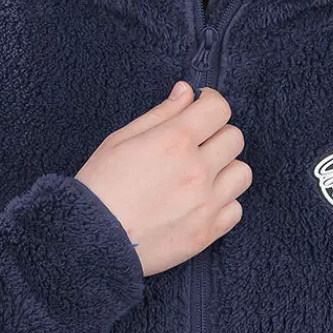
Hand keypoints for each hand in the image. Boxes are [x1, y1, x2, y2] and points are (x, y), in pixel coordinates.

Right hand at [76, 81, 249, 276]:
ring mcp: (205, 203)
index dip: (211, 104)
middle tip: (196, 145)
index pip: (219, 109)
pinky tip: (200, 202)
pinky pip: (236, 209)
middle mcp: (197, 170)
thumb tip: (186, 92)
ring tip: (201, 176)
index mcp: (175, 141)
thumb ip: (160, 114)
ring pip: (242, 173)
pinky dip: (223, 204)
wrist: (91, 240)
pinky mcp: (207, 232)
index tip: (201, 109)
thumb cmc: (100, 188)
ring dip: (225, 170)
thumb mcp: (121, 140)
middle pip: (234, 138)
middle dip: (216, 136)